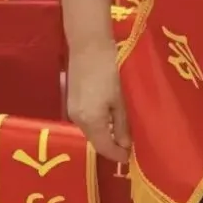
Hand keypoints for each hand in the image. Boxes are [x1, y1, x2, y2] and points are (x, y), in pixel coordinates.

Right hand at [67, 43, 131, 162]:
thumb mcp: (121, 98)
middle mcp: (77, 119)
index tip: (130, 159)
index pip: (104, 147)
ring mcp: (72, 109)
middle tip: (130, 147)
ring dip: (105, 133)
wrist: (89, 43)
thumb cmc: (110, 69)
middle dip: (111, 145)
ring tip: (122, 133)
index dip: (117, 155)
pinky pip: (87, 118)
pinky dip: (98, 122)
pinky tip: (110, 117)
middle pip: (95, 139)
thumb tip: (125, 145)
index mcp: (90, 121)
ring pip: (91, 129)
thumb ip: (122, 124)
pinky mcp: (72, 99)